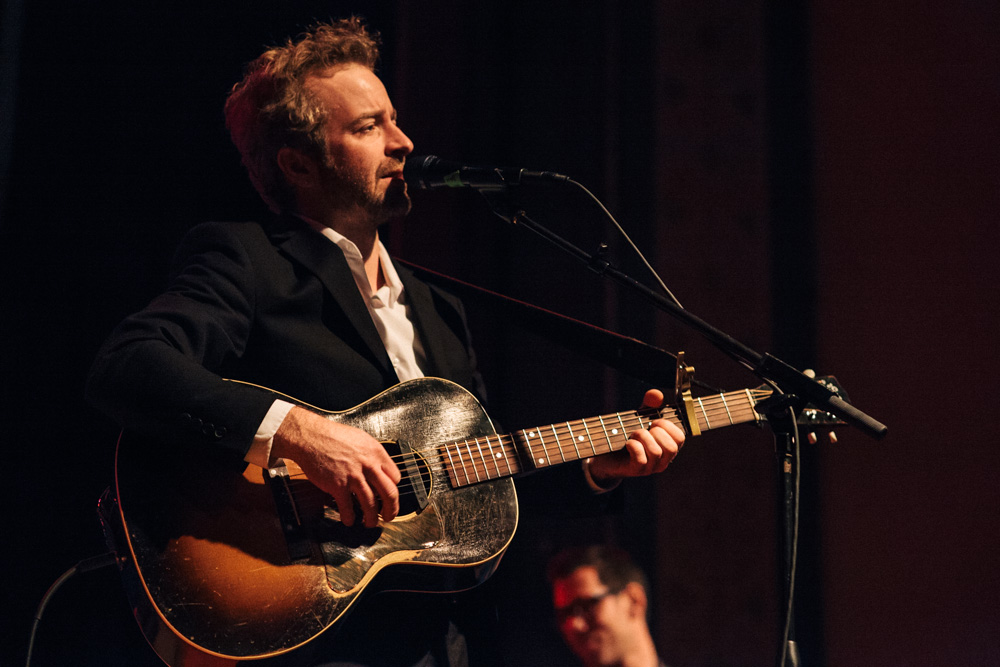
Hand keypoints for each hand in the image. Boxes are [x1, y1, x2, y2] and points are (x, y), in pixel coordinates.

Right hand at [272, 407, 400, 527]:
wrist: (311, 436)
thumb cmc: (333, 436)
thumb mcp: (361, 439)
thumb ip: (372, 455)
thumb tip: (379, 468)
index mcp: (376, 453)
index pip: (395, 477)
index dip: (393, 489)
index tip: (389, 496)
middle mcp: (368, 465)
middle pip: (390, 493)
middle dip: (391, 510)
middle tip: (388, 517)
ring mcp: (353, 476)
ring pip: (371, 505)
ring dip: (372, 518)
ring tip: (370, 523)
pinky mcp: (337, 485)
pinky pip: (348, 508)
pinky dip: (349, 518)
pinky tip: (349, 520)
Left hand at [587, 389, 684, 482]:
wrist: (607, 455)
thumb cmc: (627, 435)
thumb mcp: (639, 418)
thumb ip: (649, 405)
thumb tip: (656, 394)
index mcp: (667, 447)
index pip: (680, 438)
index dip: (668, 426)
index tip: (654, 421)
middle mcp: (662, 460)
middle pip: (671, 447)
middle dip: (656, 432)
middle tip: (642, 428)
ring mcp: (650, 468)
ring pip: (656, 452)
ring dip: (642, 437)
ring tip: (633, 435)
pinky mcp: (636, 471)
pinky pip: (641, 459)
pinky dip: (633, 446)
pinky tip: (627, 443)